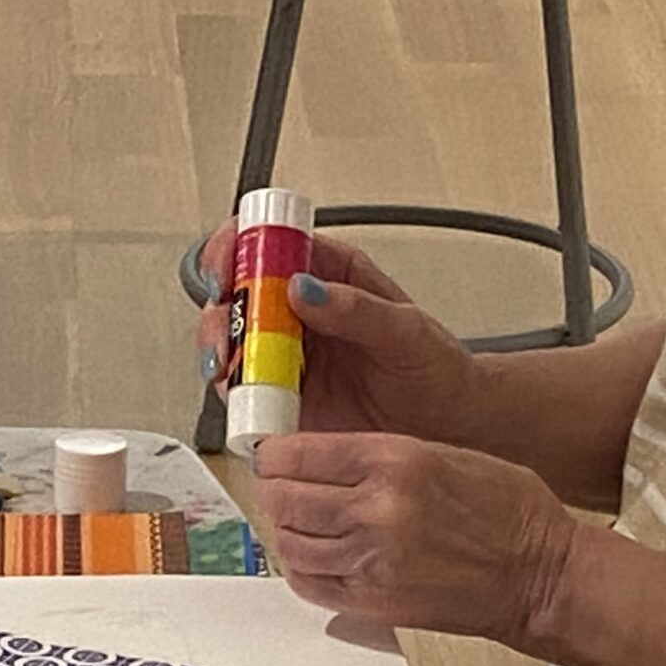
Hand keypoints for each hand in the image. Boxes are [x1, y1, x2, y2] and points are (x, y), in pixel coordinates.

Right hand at [194, 226, 477, 441]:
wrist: (446, 425)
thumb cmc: (436, 368)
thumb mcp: (407, 331)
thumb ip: (357, 308)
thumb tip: (304, 287)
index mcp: (329, 273)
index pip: (271, 241)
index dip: (241, 244)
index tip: (231, 264)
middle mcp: (299, 309)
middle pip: (237, 288)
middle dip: (220, 302)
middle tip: (229, 326)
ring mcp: (286, 351)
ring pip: (229, 336)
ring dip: (219, 347)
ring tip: (233, 365)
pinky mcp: (280, 394)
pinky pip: (239, 386)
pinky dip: (230, 390)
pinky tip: (243, 396)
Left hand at [252, 431, 582, 644]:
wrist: (541, 575)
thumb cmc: (505, 510)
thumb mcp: (439, 452)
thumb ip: (373, 455)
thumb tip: (313, 457)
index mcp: (394, 462)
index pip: (296, 455)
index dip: (273, 453)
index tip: (272, 454)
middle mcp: (377, 512)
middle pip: (282, 499)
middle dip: (273, 489)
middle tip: (279, 485)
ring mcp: (372, 563)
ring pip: (288, 542)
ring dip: (285, 528)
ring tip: (300, 518)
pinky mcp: (374, 604)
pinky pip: (308, 584)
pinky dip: (300, 566)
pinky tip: (315, 553)